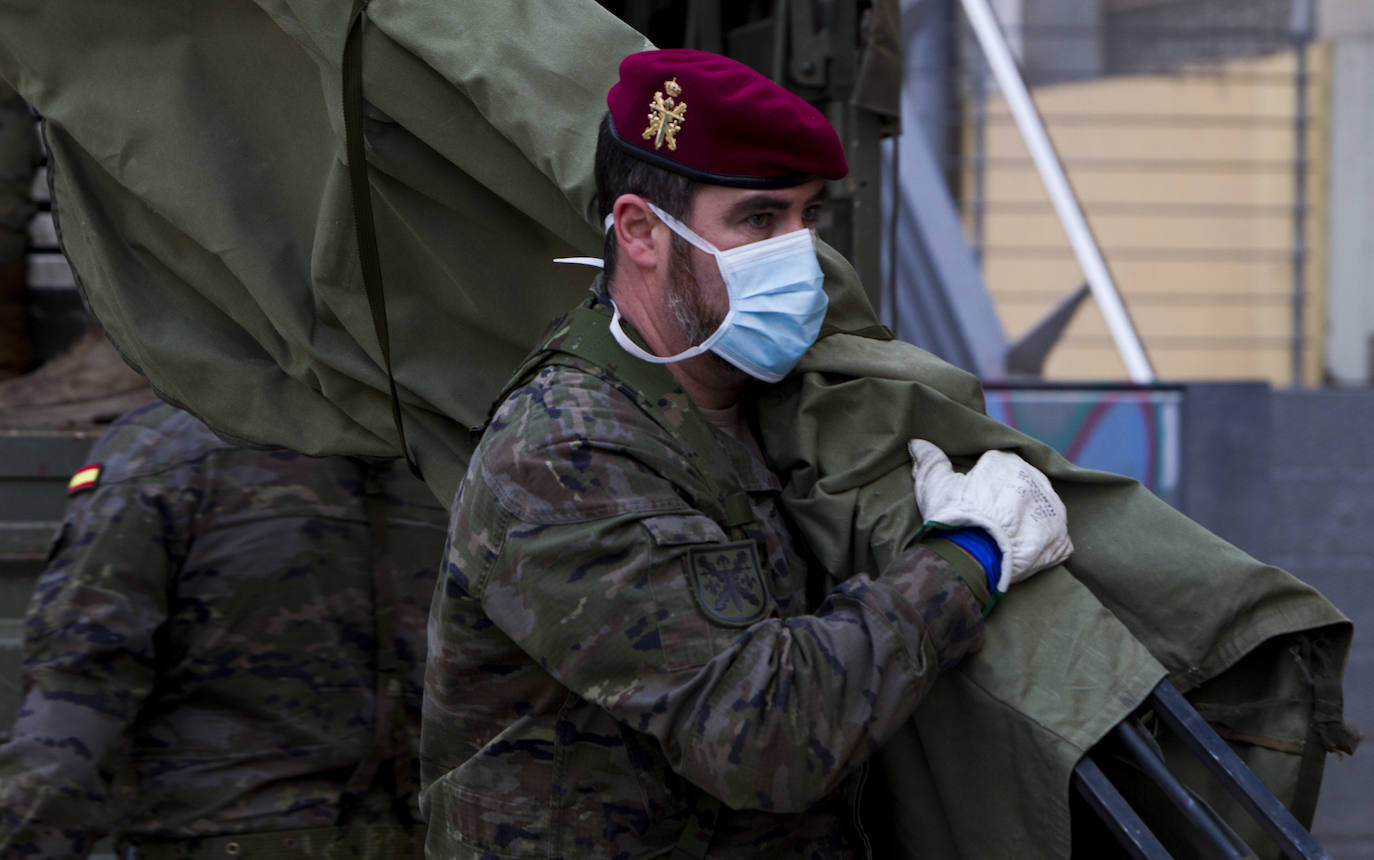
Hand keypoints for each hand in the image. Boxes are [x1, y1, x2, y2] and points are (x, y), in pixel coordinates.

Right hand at [908, 439, 1072, 592]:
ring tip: (1007, 536)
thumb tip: (917, 443)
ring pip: (1040, 508)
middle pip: (1023, 486)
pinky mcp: (1059, 537)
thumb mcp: (934, 484)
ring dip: (1029, 519)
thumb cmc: (952, 516)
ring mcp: (1051, 509)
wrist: (972, 557)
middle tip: (990, 519)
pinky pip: (1055, 537)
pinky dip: (1042, 543)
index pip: (999, 465)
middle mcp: (1035, 480)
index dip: (985, 482)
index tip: (975, 498)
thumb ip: (930, 460)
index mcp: (1007, 463)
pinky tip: (1023, 551)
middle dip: (1010, 499)